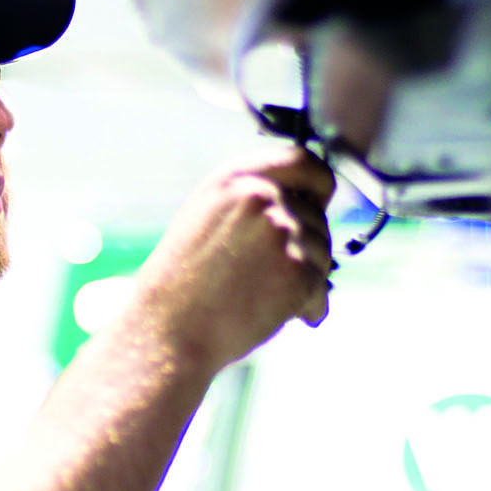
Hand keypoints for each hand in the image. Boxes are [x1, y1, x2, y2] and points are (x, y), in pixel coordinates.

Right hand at [130, 145, 335, 372]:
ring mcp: (281, 232)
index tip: (318, 205)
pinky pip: (321, 288)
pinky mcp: (296, 270)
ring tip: (265, 297)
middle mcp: (261, 197)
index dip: (317, 186)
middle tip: (272, 277)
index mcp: (236, 177)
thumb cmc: (183, 282)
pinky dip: (308, 307)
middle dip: (305, 247)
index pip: (304, 161)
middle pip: (316, 216)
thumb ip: (251, 198)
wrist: (168, 329)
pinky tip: (280, 314)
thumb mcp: (207, 215)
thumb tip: (305, 201)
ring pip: (322, 253)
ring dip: (306, 279)